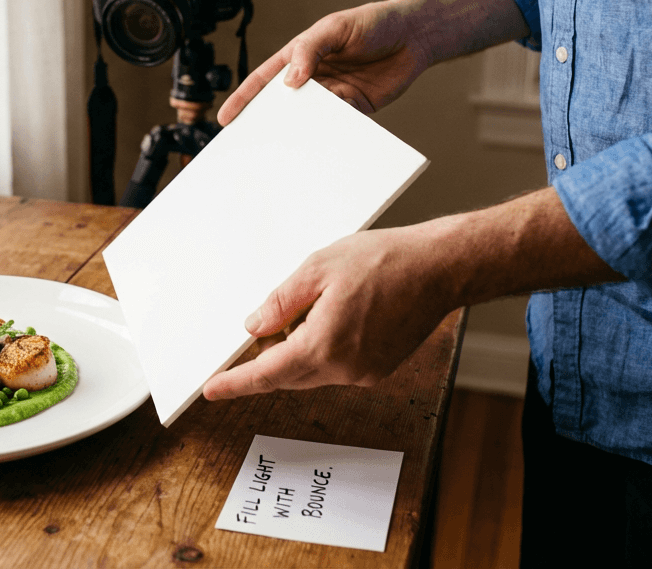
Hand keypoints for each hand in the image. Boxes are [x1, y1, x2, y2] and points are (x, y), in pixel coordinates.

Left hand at [201, 224, 459, 397]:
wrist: (439, 268)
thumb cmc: (385, 261)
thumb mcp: (318, 268)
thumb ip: (281, 302)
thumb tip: (255, 327)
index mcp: (324, 345)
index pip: (266, 373)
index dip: (235, 383)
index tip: (212, 390)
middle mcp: (344, 369)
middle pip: (288, 375)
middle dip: (268, 358)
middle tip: (260, 329)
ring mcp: (364, 373)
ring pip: (312, 372)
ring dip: (297, 351)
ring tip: (305, 310)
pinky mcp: (378, 370)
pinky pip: (335, 368)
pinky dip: (321, 352)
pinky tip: (329, 320)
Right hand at [216, 0, 527, 125]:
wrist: (416, 34)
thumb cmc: (373, 22)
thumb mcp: (335, 28)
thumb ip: (310, 51)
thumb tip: (290, 81)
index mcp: (300, 56)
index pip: (265, 80)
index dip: (244, 99)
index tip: (227, 119)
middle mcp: (314, 78)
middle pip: (283, 105)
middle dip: (267, 124)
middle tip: (251, 146)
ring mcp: (334, 95)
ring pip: (309, 119)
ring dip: (300, 134)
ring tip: (286, 154)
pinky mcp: (356, 108)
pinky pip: (338, 126)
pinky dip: (330, 137)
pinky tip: (323, 149)